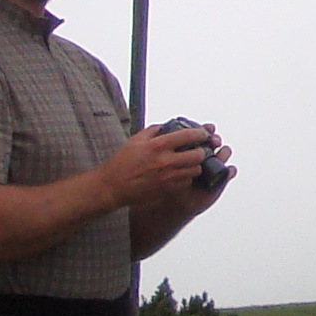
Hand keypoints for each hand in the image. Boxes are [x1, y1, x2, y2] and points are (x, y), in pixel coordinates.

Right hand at [107, 121, 222, 212]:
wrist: (112, 187)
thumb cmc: (121, 163)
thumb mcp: (135, 140)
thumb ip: (153, 131)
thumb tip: (167, 126)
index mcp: (157, 146)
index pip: (187, 135)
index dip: (200, 133)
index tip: (202, 133)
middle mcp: (165, 161)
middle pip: (197, 155)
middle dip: (201, 151)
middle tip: (198, 149)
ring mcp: (167, 177)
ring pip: (195, 170)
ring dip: (195, 165)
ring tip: (189, 162)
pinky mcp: (167, 189)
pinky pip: (186, 182)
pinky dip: (187, 177)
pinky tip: (180, 173)